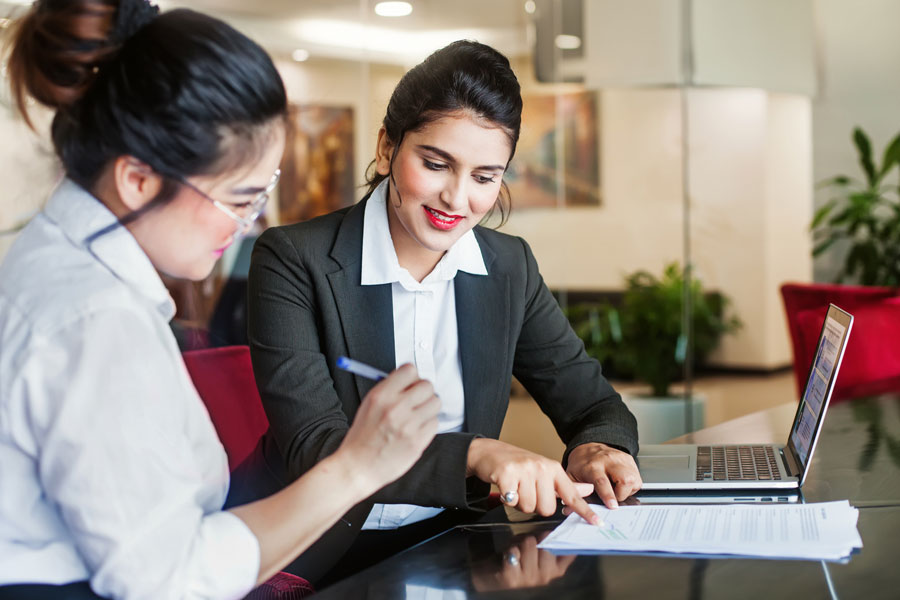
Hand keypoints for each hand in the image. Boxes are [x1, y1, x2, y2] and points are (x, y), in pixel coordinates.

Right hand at [337, 363, 439, 493]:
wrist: (358, 467)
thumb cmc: (363, 437)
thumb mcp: (368, 405)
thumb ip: (390, 390)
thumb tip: (411, 379)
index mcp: (381, 395)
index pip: (410, 370)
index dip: (412, 377)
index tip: (411, 384)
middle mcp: (396, 408)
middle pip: (427, 385)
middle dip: (423, 392)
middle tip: (417, 401)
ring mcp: (408, 425)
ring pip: (435, 403)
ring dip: (428, 408)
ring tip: (416, 417)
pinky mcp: (417, 441)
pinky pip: (435, 423)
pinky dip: (428, 426)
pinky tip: (415, 431)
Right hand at [467, 438, 600, 524]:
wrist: (490, 451)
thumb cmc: (519, 465)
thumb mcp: (545, 471)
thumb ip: (565, 485)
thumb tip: (588, 489)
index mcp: (553, 469)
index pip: (571, 494)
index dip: (584, 510)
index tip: (597, 522)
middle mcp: (541, 467)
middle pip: (546, 508)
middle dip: (534, 506)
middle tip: (525, 491)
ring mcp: (524, 470)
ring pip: (528, 507)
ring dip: (519, 503)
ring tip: (515, 488)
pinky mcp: (507, 473)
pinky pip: (512, 501)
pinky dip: (507, 499)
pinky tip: (505, 487)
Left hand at [471, 532, 574, 591]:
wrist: (492, 576)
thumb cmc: (517, 559)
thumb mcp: (536, 550)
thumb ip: (547, 542)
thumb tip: (556, 528)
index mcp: (555, 570)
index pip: (569, 552)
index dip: (564, 538)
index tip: (558, 531)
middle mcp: (545, 577)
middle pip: (547, 545)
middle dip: (536, 538)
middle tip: (527, 542)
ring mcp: (529, 580)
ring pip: (530, 545)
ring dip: (520, 542)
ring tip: (516, 549)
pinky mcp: (512, 579)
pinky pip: (514, 552)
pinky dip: (509, 549)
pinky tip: (507, 556)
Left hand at [566, 442, 641, 508]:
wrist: (587, 448)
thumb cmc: (580, 465)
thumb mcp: (571, 477)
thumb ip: (574, 492)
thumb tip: (572, 509)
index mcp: (592, 467)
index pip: (602, 482)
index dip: (608, 495)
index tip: (612, 506)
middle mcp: (608, 461)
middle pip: (625, 479)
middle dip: (623, 494)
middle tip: (614, 498)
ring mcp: (620, 459)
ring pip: (634, 479)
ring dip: (627, 490)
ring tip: (616, 489)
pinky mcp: (629, 459)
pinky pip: (637, 478)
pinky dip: (631, 485)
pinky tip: (621, 483)